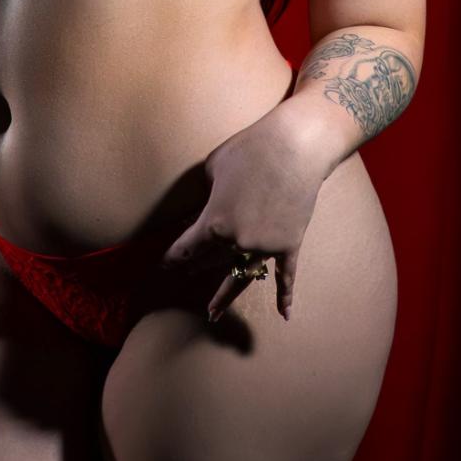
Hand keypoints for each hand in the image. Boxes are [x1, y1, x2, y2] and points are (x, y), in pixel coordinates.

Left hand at [162, 106, 337, 324]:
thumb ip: (206, 195)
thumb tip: (209, 207)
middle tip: (183, 277)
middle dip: (195, 268)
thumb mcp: (213, 169)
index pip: (187, 249)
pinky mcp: (290, 244)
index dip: (173, 260)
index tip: (163, 268)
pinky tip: (284, 315)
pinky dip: (285, 296)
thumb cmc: (250, 149)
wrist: (297, 145)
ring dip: (225, 295)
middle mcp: (238, 241)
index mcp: (214, 223)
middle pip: (211, 261)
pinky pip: (286, 276)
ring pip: (242, 275)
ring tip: (212, 314)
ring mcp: (266, 246)